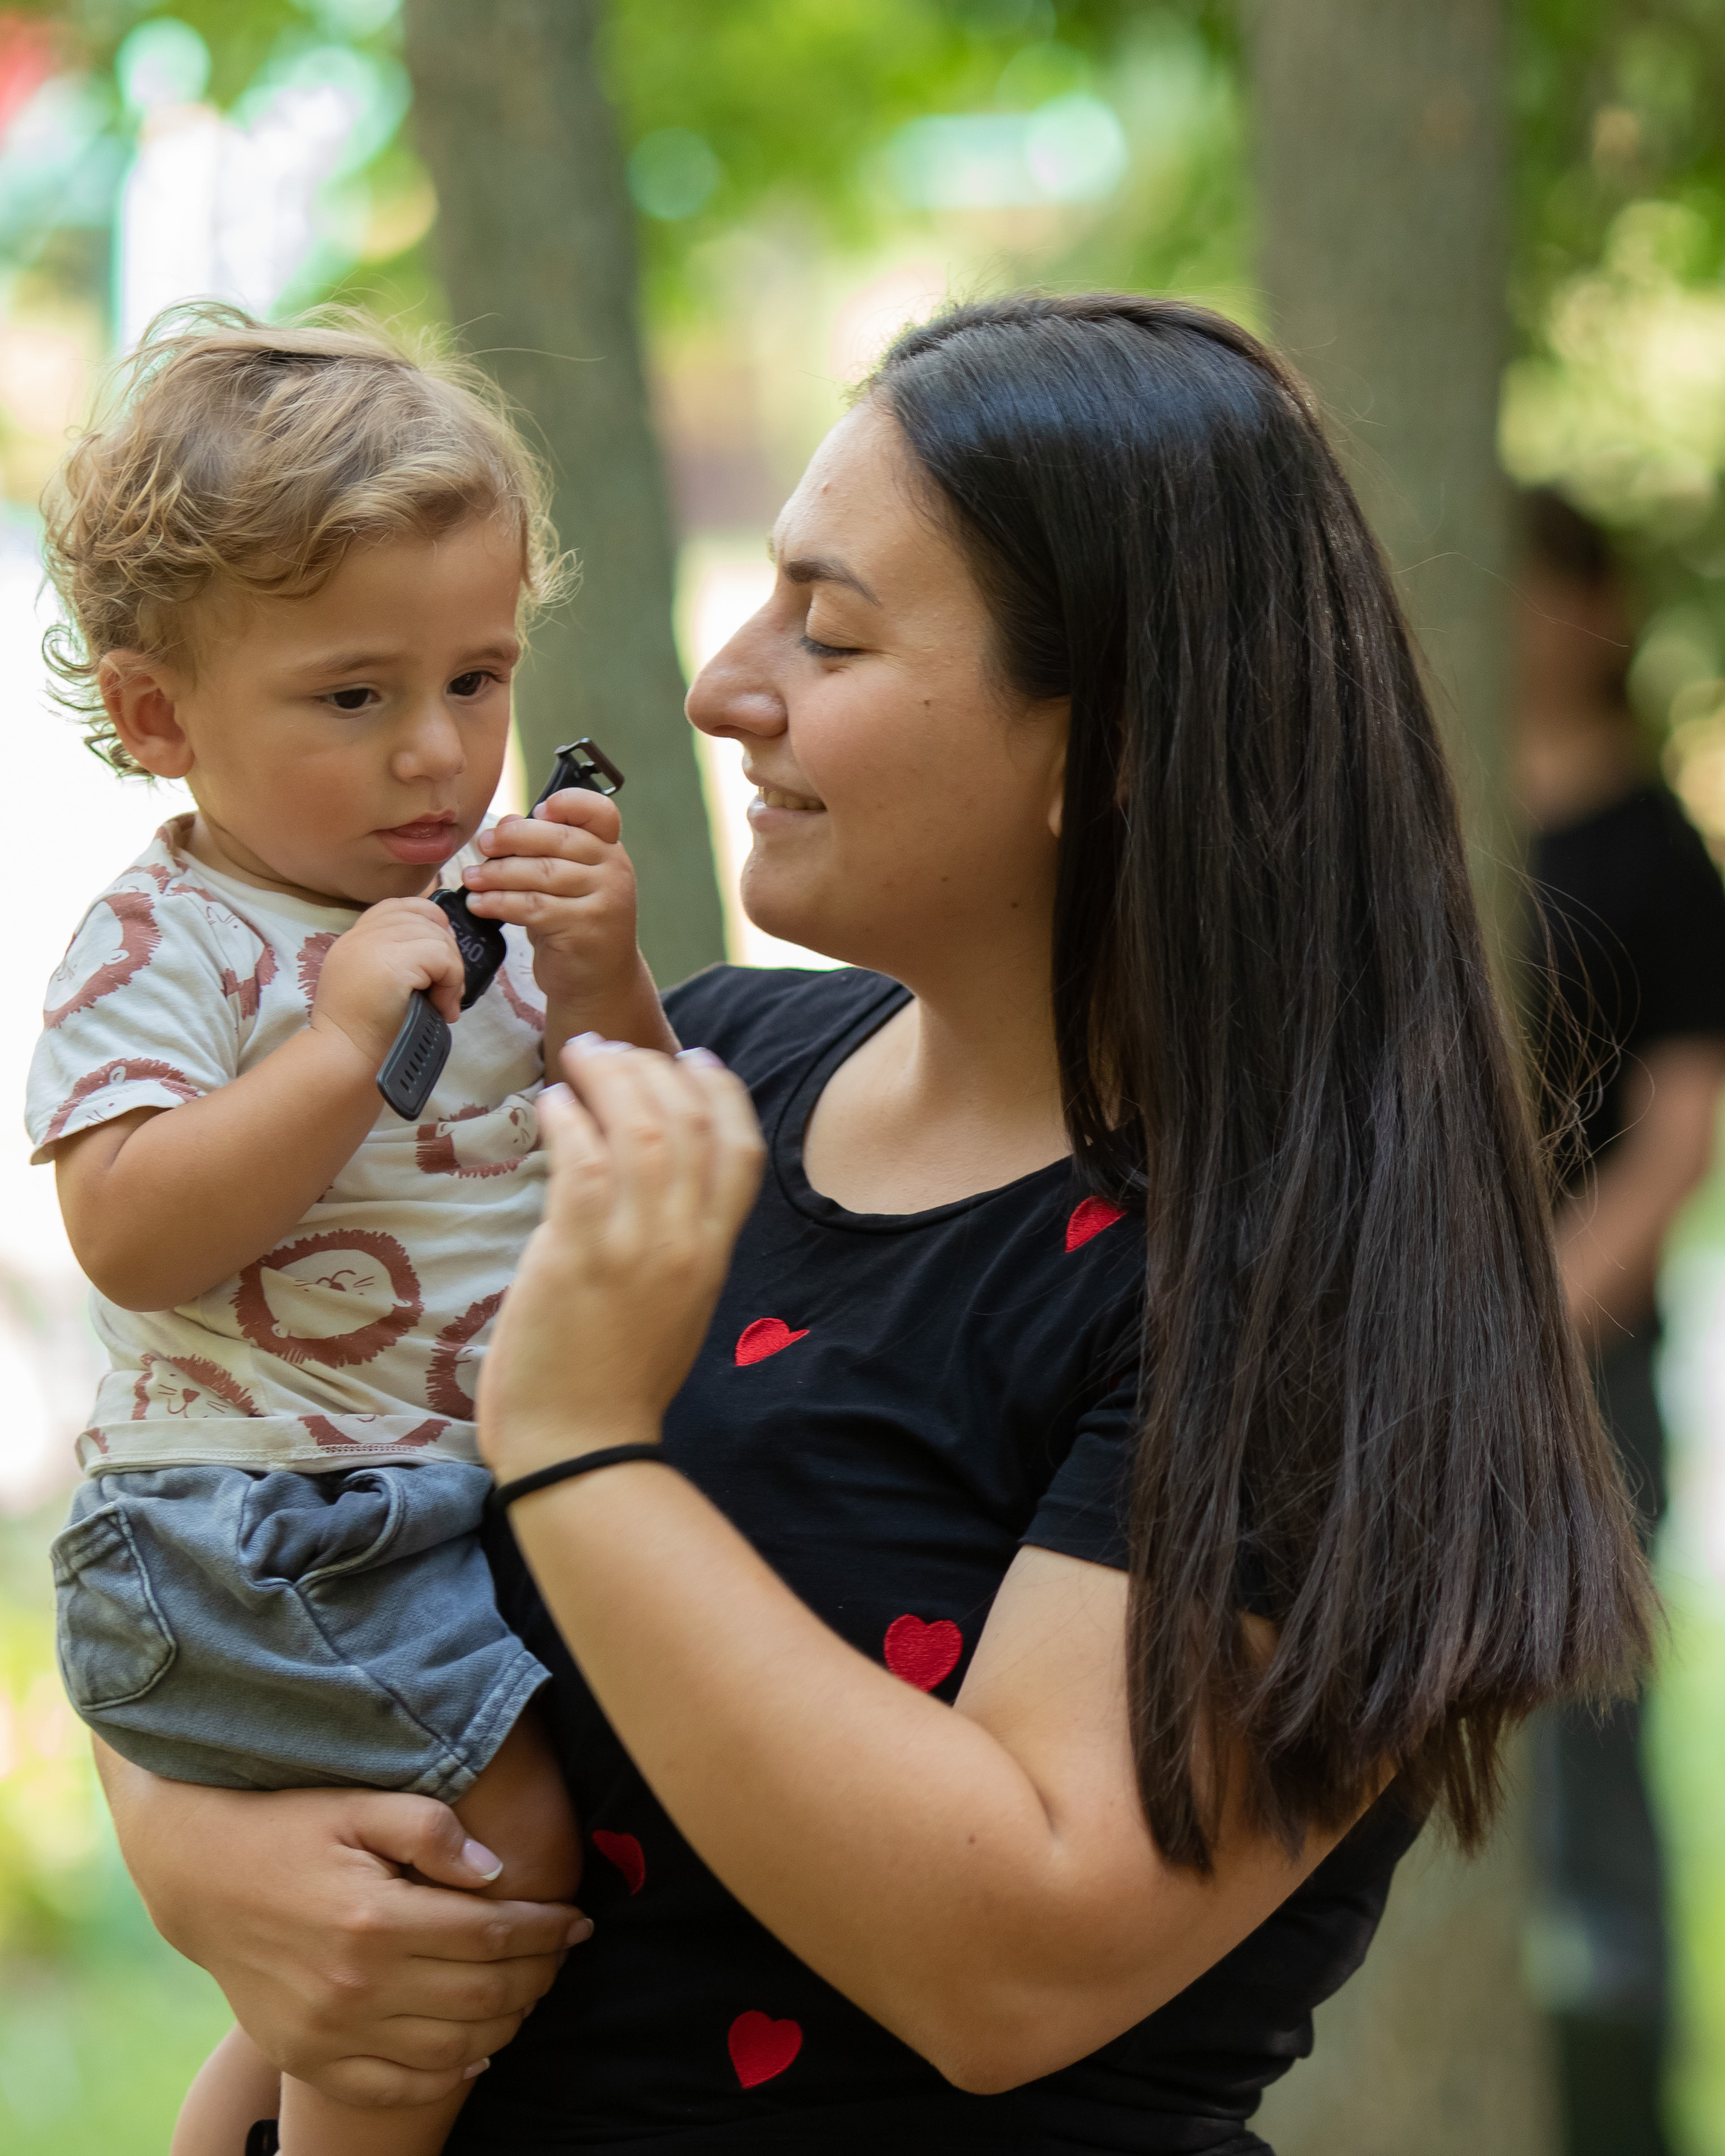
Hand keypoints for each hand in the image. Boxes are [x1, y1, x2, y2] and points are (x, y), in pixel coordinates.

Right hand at [99, 1755, 586, 2106]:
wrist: (201, 1874)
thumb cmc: (291, 1826)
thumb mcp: (361, 1804)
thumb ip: (433, 1829)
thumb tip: (496, 1872)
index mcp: (374, 1918)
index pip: (491, 1936)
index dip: (546, 1930)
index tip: (578, 1920)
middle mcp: (353, 1986)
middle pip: (481, 1997)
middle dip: (538, 1976)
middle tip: (563, 1954)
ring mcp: (326, 2032)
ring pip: (449, 2048)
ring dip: (506, 2024)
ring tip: (530, 1992)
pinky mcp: (304, 2057)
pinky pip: (390, 2086)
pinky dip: (444, 2076)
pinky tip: (475, 2048)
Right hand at [310, 898, 464, 1069]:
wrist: (345, 1061)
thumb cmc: (364, 1034)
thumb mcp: (373, 984)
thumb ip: (396, 957)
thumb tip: (444, 943)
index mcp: (355, 938)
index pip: (400, 906)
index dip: (429, 922)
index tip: (438, 957)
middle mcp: (362, 935)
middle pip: (424, 917)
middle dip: (447, 951)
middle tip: (447, 990)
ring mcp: (374, 946)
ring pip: (438, 937)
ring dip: (452, 971)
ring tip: (443, 1003)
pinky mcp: (393, 964)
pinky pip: (442, 957)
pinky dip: (451, 982)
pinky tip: (443, 1008)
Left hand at [461, 791, 642, 1022]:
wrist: (599, 982)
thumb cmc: (574, 925)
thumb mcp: (563, 884)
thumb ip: (542, 853)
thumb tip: (506, 822)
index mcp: (610, 851)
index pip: (600, 812)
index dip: (569, 803)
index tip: (537, 811)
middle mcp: (614, 871)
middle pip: (559, 840)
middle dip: (513, 839)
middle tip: (482, 845)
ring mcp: (604, 901)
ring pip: (542, 874)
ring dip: (498, 874)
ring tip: (471, 879)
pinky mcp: (584, 929)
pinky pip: (533, 907)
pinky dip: (499, 903)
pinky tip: (479, 904)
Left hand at [477, 1039, 764, 1480]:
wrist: (582, 1448)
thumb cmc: (614, 1384)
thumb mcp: (670, 1306)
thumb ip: (669, 1245)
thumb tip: (641, 1187)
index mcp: (713, 1253)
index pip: (741, 1148)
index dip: (722, 1091)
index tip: (694, 1057)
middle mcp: (686, 1241)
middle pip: (690, 1121)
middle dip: (653, 1067)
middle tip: (611, 1047)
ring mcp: (636, 1246)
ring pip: (640, 1127)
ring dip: (608, 1076)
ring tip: (577, 1056)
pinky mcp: (578, 1253)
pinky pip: (582, 1159)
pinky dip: (569, 1119)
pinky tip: (552, 1105)